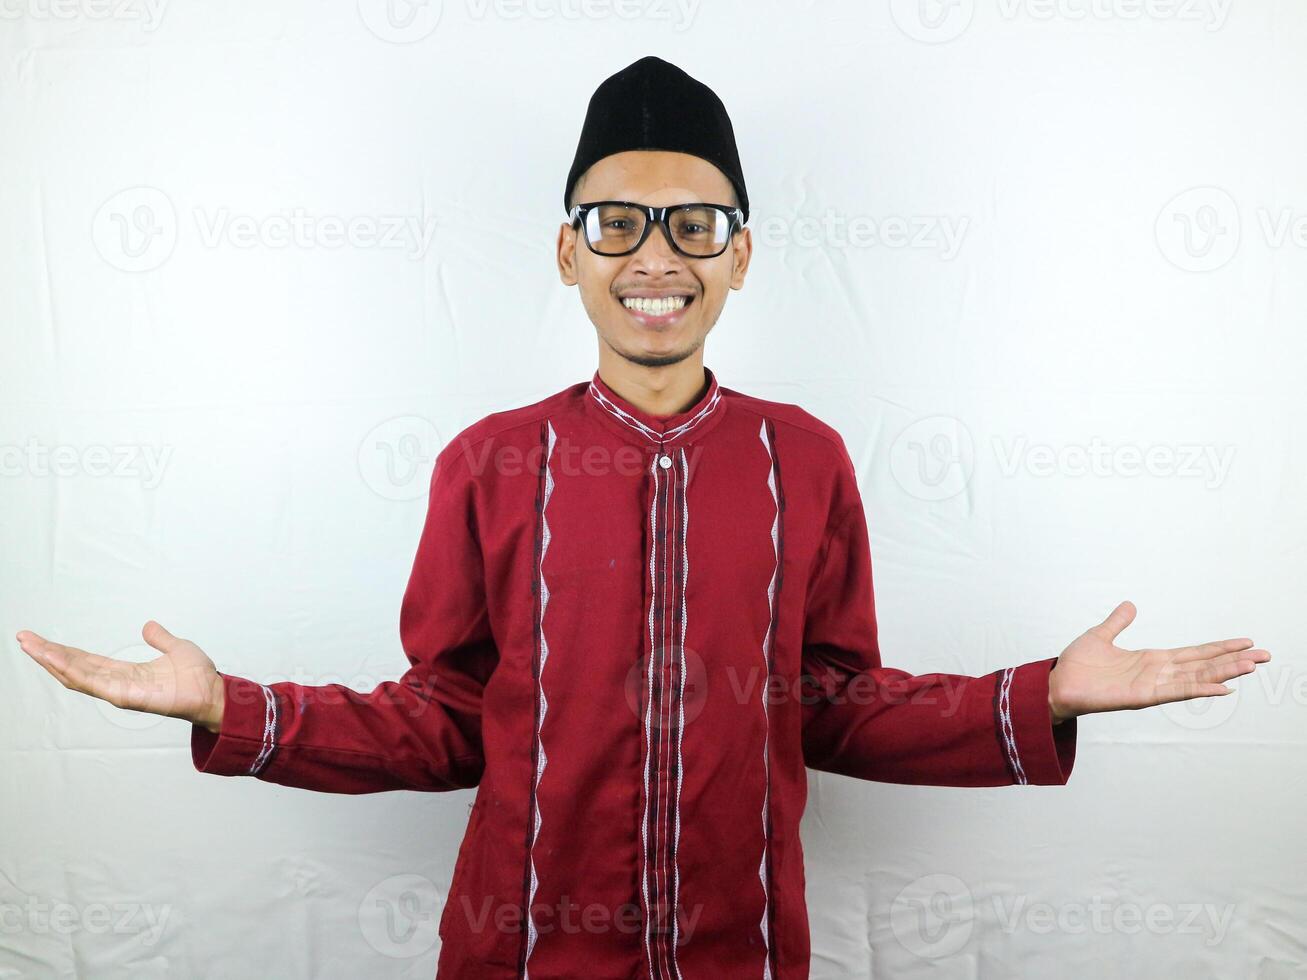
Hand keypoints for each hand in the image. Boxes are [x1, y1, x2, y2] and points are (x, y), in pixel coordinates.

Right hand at [16, 621, 225, 731]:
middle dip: (48, 654)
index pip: (86, 661)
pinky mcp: (126, 697)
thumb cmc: (197, 676)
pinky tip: (55, 660)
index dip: (63, 651)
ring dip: (52, 660)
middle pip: (74, 668)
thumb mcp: (175, 647)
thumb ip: (159, 638)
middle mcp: (117, 683)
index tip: (41, 640)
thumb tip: (147, 626)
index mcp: (125, 672)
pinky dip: (73, 671)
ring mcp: (119, 692)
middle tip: (23, 638)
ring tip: (30, 646)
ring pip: (77, 676)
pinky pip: (94, 683)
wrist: (214, 691)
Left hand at [1048, 601, 1270, 723]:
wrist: (1057, 684)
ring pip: (1197, 677)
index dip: (1219, 648)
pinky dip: (1199, 688)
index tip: (1245, 643)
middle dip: (1233, 660)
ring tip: (1252, 666)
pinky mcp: (1143, 697)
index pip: (1194, 653)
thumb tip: (1130, 604)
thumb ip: (1118, 622)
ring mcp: (1153, 686)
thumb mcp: (1100, 635)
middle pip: (1204, 664)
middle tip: (1265, 655)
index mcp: (1151, 659)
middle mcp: (1158, 673)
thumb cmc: (1077, 666)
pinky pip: (1176, 692)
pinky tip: (1222, 688)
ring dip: (1224, 672)